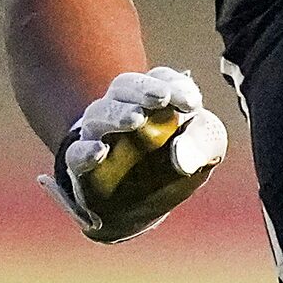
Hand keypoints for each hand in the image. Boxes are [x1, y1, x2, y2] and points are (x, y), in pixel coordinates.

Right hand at [42, 66, 228, 243]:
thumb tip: (183, 155)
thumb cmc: (181, 161)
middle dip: (143, 89)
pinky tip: (100, 152)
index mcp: (156, 97)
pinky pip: (76, 153)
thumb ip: (205, 140)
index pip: (161, 79)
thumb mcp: (207, 149)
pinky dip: (85, 151)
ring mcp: (99, 136)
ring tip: (136, 119)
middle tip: (162, 97)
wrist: (147, 204)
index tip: (192, 104)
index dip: (175, 85)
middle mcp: (123, 109)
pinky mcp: (82, 166)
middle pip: (125, 86)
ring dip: (117, 114)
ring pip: (98, 113)